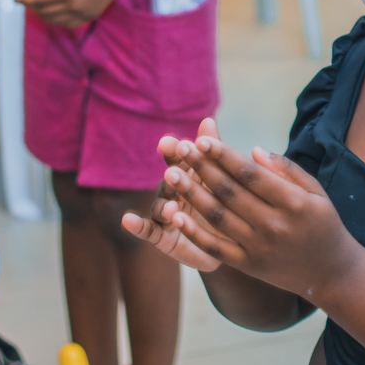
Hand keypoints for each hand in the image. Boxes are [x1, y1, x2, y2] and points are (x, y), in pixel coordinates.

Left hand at [16, 0, 130, 26]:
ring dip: (44, 14)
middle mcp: (75, 6)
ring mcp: (84, 13)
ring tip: (38, 5)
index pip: (39, 1)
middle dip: (33, 7)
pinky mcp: (91, 16)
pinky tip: (54, 11)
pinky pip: (68, 23)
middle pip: (45, 12)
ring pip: (55, 21)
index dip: (25, 0)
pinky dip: (57, 19)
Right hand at [123, 118, 226, 271]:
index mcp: (190, 173)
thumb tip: (207, 120)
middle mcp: (174, 191)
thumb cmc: (230, 205)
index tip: (170, 143)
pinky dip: (137, 225)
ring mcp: (166, 214)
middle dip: (172, 177)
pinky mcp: (162, 237)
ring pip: (161, 206)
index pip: (179, 158)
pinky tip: (127, 220)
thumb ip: (213, 151)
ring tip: (172, 207)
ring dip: (163, 205)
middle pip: (169, 180)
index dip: (174, 150)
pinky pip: (148, 231)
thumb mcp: (225, 179)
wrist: (237, 244)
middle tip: (173, 174)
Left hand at [152, 135, 362, 299]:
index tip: (202, 139)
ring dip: (191, 194)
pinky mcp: (248, 266)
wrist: (331, 272)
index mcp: (292, 203)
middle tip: (180, 148)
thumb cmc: (324, 224)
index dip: (223, 155)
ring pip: (217, 216)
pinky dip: (194, 233)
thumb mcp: (317, 192)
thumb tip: (253, 150)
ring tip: (171, 174)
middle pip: (229, 191)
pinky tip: (176, 215)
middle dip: (201, 167)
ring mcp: (259, 247)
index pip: (250, 174)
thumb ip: (287, 170)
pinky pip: (215, 248)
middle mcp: (274, 225)